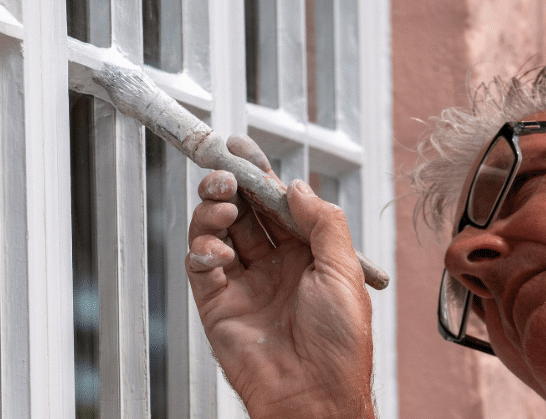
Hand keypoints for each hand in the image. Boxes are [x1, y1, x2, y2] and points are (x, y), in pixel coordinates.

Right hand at [186, 170, 374, 417]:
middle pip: (245, 212)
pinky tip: (217, 250)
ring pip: (219, 232)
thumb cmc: (340, 344)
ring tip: (221, 206)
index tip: (244, 151)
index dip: (262, 176)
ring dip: (214, 211)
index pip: (279, 205)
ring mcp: (245, 284)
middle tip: (223, 171)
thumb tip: (297, 186)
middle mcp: (276, 266)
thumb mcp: (345, 271)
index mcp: (309, 256)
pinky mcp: (218, 304)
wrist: (314, 395)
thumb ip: (322, 223)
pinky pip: (201, 265)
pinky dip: (203, 248)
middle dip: (231, 186)